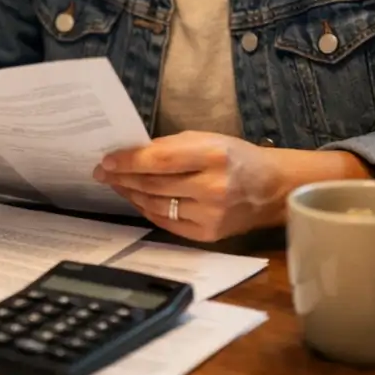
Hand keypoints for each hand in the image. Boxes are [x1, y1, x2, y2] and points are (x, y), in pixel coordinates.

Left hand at [94, 132, 283, 241]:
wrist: (271, 189)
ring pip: (155, 205)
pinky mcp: (208, 234)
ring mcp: (210, 215)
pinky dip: (147, 209)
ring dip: (131, 194)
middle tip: (103, 172)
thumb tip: (131, 154)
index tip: (106, 160)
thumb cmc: (236, 157)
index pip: (158, 161)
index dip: (128, 161)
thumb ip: (170, 147)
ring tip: (117, 183)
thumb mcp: (207, 139)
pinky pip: (167, 222)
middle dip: (122, 177)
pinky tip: (137, 198)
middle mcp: (212, 188)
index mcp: (213, 156)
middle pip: (153, 184)